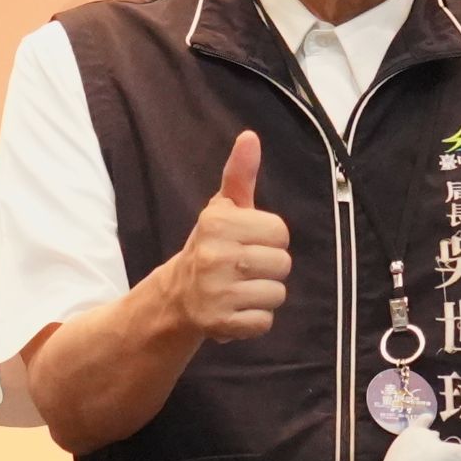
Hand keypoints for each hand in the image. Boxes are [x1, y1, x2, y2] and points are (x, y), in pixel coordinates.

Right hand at [174, 129, 291, 343]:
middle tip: (244, 269)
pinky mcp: (219, 323)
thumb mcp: (223, 209)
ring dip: (263, 295)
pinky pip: (264, 322)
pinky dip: (255, 320)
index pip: (280, 231)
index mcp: (218, 223)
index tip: (248, 242)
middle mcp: (214, 256)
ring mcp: (216, 292)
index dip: (270, 238)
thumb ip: (240, 175)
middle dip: (269, 268)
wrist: (177, 296)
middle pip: (283, 264)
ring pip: (277, 294)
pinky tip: (236, 310)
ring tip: (240, 289)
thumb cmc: (212, 246)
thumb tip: (250, 137)